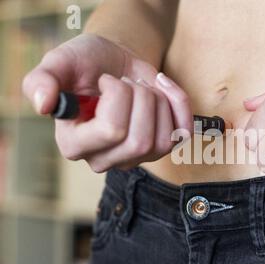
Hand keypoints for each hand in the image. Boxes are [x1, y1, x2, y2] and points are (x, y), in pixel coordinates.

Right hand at [22, 34, 192, 171]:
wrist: (114, 63)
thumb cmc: (86, 64)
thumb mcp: (60, 62)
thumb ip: (42, 80)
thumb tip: (44, 105)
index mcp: (74, 144)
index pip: (112, 131)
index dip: (118, 97)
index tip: (107, 81)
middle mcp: (104, 159)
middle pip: (139, 140)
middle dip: (141, 98)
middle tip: (127, 82)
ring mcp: (134, 158)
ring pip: (162, 141)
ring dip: (159, 101)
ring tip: (141, 87)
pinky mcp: (159, 148)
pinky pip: (181, 133)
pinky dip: (179, 103)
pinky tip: (163, 87)